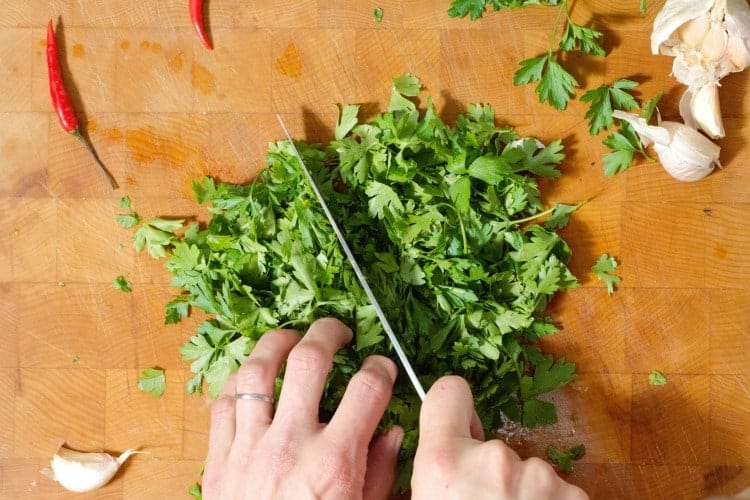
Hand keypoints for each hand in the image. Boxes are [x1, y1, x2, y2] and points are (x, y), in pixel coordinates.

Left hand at [202, 317, 402, 499]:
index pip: (368, 388)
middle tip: (339, 329)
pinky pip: (222, 401)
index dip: (381, 367)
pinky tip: (253, 375)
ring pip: (257, 370)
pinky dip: (238, 380)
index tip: (383, 367)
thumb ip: (380, 471)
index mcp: (334, 461)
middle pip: (309, 360)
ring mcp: (250, 446)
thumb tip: (395, 432)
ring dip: (276, 342)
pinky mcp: (219, 457)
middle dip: (329, 331)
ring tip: (292, 337)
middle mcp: (291, 443)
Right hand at [412, 376, 588, 499]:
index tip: (460, 422)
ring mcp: (540, 479)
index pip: (449, 390)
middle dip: (492, 471)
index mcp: (445, 463)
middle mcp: (494, 461)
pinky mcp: (574, 496)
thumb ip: (435, 461)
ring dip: (524, 493)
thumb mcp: (423, 496)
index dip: (454, 406)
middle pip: (493, 445)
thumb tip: (454, 440)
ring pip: (527, 471)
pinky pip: (557, 491)